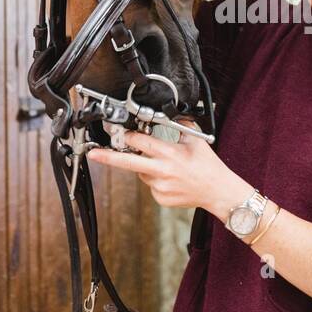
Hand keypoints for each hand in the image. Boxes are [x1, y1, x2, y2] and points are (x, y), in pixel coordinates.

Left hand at [85, 122, 251, 216]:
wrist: (217, 191)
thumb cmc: (208, 166)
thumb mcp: (196, 140)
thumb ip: (181, 125)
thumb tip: (171, 114)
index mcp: (169, 154)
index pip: (141, 142)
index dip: (129, 136)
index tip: (120, 133)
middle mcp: (162, 171)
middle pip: (128, 163)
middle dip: (108, 157)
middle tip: (93, 154)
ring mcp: (159, 187)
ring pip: (142, 173)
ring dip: (147, 167)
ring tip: (169, 167)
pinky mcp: (160, 198)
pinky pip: (150, 185)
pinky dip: (156, 180)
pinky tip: (171, 179)